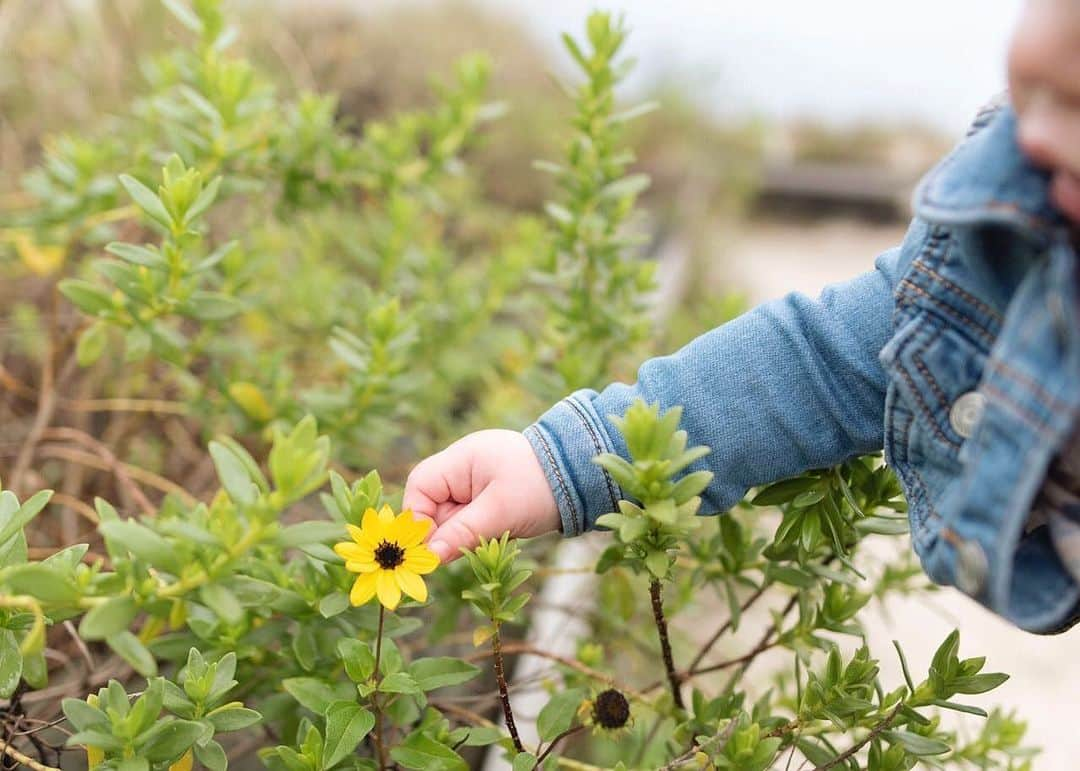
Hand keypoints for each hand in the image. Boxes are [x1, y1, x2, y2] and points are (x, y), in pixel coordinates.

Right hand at [402, 430, 559, 562]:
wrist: (581, 478)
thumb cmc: (540, 487)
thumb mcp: (500, 512)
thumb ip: (461, 533)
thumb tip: (429, 557)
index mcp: (460, 459)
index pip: (419, 487)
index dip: (419, 519)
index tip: (433, 548)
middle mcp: (463, 468)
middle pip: (432, 505)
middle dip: (447, 530)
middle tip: (469, 545)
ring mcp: (475, 483)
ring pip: (451, 517)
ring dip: (464, 534)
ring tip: (492, 534)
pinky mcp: (488, 497)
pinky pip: (469, 520)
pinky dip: (477, 532)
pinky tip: (497, 534)